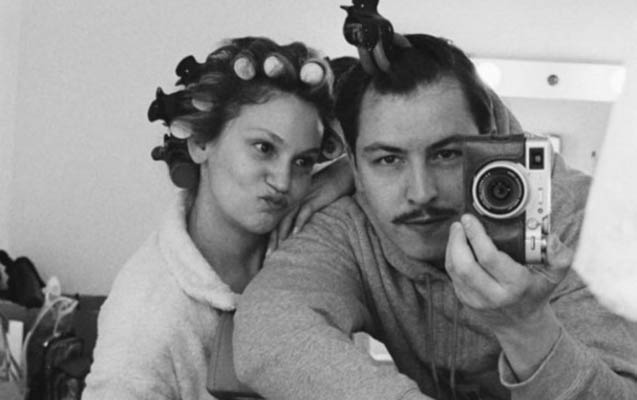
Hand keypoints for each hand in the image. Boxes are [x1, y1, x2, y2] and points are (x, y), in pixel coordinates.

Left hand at [268, 156, 353, 252]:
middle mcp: (293, 201)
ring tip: (279, 248)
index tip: (268, 255)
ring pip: (288, 218)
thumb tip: (298, 235)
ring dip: (282, 234)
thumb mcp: (312, 204)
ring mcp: (303, 199)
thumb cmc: (327, 192)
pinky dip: (299, 222)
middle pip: (278, 222)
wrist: (341, 175)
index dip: (271, 238)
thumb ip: (304, 216)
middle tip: (269, 257)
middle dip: (273, 240)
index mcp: (291, 203)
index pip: (277, 222)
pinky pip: (305, 211)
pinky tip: (295, 233)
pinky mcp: (315, 198)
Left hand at [444, 213, 572, 331]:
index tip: (470, 219)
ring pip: (454, 269)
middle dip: (457, 240)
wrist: (521, 324)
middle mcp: (493, 294)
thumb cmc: (535, 293)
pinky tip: (457, 245)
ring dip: (452, 246)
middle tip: (460, 223)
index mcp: (515, 286)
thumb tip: (551, 238)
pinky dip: (451, 257)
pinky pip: (452, 275)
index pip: (489, 258)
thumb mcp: (554, 275)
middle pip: (464, 265)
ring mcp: (476, 299)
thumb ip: (559, 255)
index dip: (476, 236)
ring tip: (457, 230)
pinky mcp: (465, 300)